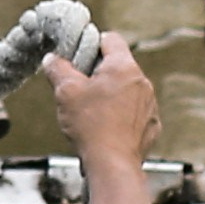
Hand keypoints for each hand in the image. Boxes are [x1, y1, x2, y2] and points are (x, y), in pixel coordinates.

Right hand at [48, 33, 157, 169]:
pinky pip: (134, 112)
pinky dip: (121, 116)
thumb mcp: (65, 92)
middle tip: (80, 89)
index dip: (91, 45)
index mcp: (123, 67)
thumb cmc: (92, 127)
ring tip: (91, 113)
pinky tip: (105, 127)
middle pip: (118, 66)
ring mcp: (149, 104)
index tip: (78, 58)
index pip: (110, 39)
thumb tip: (53, 59)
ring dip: (110, 96)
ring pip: (127, 90)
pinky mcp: (151, 125)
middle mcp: (142, 82)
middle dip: (98, 74)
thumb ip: (58, 69)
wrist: (112, 164)